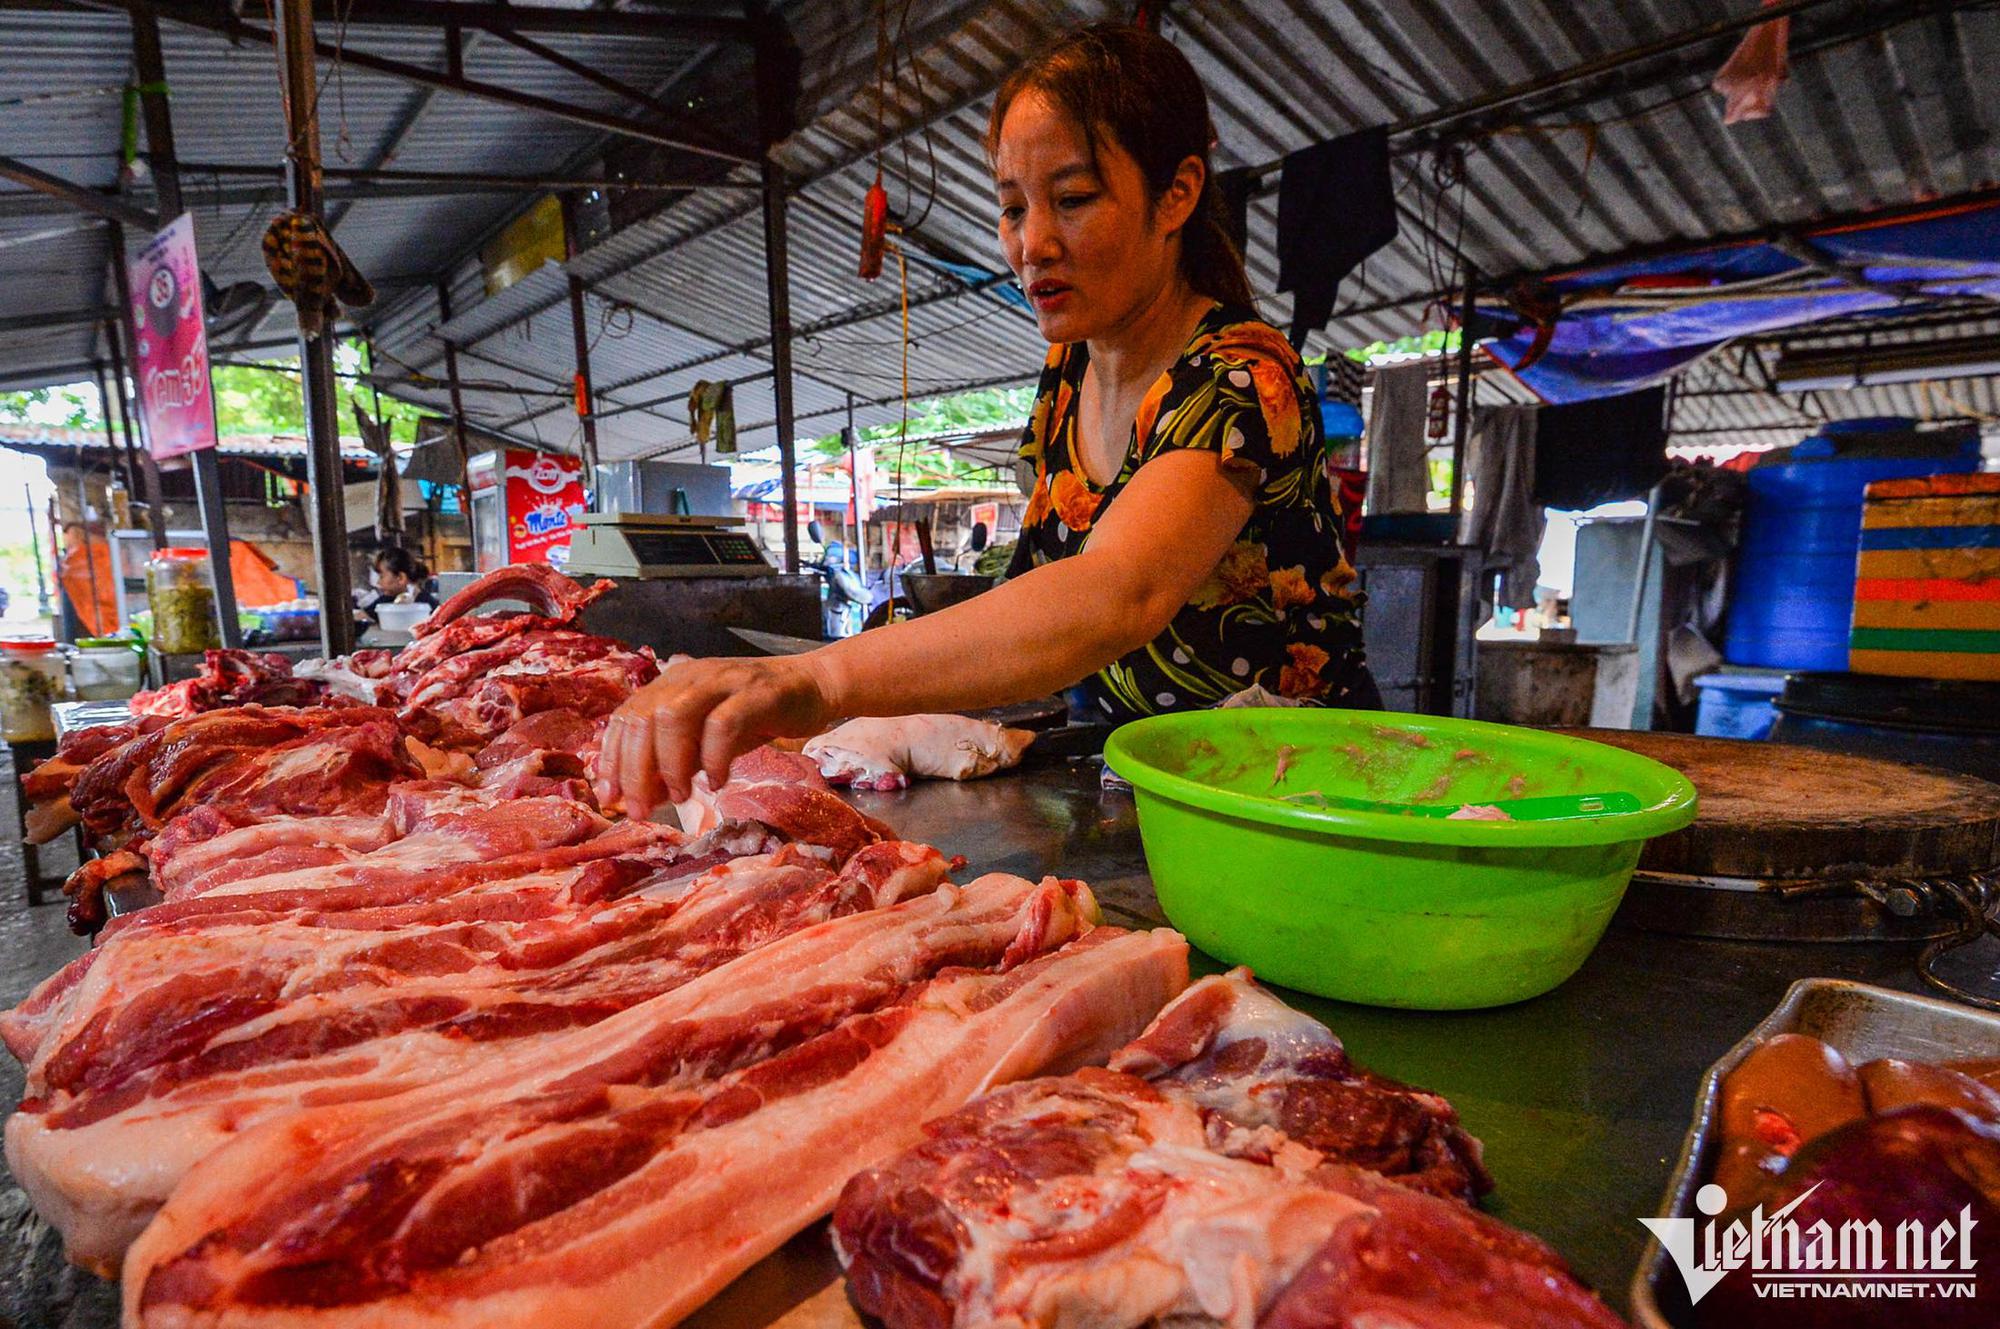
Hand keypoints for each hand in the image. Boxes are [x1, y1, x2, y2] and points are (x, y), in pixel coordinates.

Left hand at [598, 654, 837, 814]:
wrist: (810, 688)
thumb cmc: (753, 716)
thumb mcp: (704, 741)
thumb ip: (672, 763)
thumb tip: (639, 798)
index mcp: (670, 685)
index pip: (625, 718)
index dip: (611, 760)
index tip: (610, 797)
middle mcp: (689, 678)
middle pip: (643, 720)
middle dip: (636, 771)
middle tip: (643, 809)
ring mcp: (722, 682)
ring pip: (673, 718)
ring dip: (671, 763)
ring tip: (682, 795)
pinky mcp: (755, 694)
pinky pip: (723, 725)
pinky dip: (714, 758)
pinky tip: (718, 781)